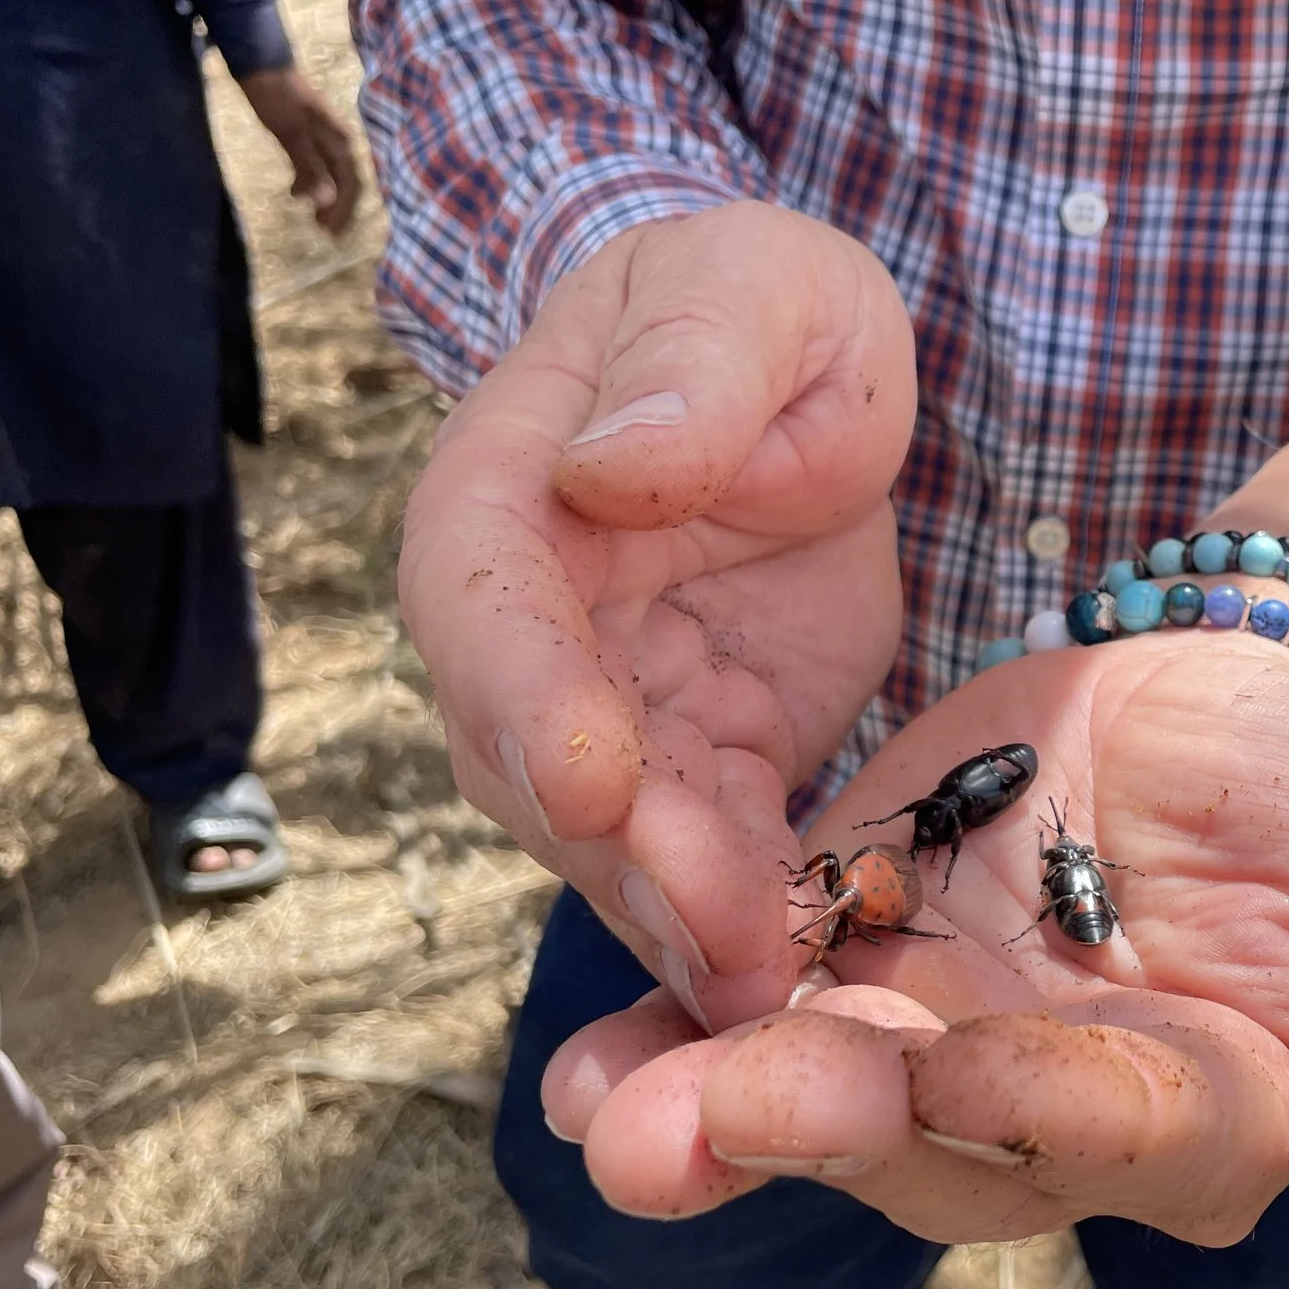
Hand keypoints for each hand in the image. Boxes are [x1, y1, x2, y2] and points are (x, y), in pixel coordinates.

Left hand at [236, 66, 361, 234]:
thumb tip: (327, 201)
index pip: (350, 183)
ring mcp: (322, 137)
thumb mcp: (291, 134)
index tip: (330, 232)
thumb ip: (310, 167)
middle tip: (325, 232)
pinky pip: (316, 165)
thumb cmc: (276, 97)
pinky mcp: (307, 134)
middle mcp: (337, 140)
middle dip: (338, 208)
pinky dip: (310, 183)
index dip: (343, 210)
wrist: (259, 62)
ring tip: (312, 218)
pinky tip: (295, 192)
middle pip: (346, 182)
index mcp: (338, 141)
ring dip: (324, 198)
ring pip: (331, 175)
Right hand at [400, 202, 917, 1013]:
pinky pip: (708, 859)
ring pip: (614, 845)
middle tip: (718, 940)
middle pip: (537, 766)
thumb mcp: (757, 292)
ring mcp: (605, 711)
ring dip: (683, 924)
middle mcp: (527, 627)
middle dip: (625, 861)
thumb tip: (608, 471)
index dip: (529, 699)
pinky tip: (801, 987)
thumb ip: (690, 372)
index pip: (485, 609)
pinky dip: (745, 924)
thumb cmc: (761, 307)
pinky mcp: (701, 765)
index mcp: (506, 494)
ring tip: (766, 997)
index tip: (590, 781)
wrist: (802, 378)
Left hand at [540, 623, 1288, 1276]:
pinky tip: (583, 1068)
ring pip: (824, 1102)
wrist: (1214, 681)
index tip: (979, 1064)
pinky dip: (663, 1043)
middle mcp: (1059, 1124)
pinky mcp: (846, 971)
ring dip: (712, 1108)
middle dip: (823, 1127)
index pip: (1136, 1130)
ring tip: (608, 1114)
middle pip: (941, 1146)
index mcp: (1212, 1112)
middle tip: (692, 1122)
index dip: (1060, 1101)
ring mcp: (938, 1055)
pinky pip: (748, 1020)